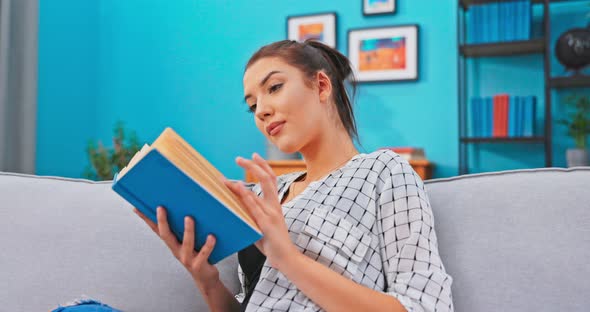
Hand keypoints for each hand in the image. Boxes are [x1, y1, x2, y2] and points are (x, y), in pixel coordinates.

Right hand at [133, 206, 219, 290]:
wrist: (205, 278)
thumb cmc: (197, 256)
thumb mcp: (188, 243)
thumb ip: (185, 229)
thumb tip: (185, 209)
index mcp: (172, 244)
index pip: (157, 230)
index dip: (147, 220)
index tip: (138, 208)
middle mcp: (177, 251)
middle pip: (167, 236)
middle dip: (163, 222)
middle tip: (161, 208)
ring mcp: (187, 258)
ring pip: (187, 243)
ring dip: (188, 230)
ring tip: (189, 218)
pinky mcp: (199, 265)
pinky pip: (204, 253)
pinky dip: (208, 245)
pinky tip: (212, 236)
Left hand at [222, 153, 298, 269]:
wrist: (286, 257)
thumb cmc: (272, 241)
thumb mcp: (262, 222)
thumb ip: (253, 211)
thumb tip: (237, 202)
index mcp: (275, 204)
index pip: (271, 178)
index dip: (263, 165)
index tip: (253, 154)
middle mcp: (275, 206)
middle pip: (267, 178)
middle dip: (253, 166)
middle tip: (238, 158)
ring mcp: (271, 214)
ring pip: (258, 192)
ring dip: (241, 183)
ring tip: (227, 177)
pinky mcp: (266, 224)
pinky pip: (255, 208)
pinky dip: (246, 196)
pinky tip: (238, 188)